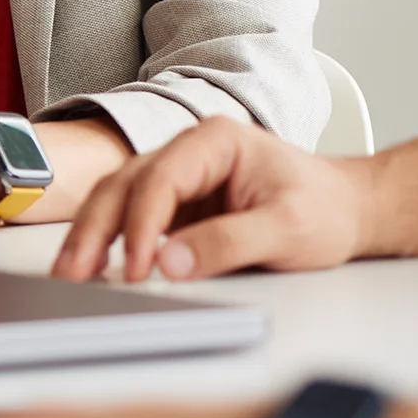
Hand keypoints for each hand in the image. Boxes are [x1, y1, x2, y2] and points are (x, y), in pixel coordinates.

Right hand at [54, 117, 374, 281]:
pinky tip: (94, 271)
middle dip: (96, 230)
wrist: (348, 210)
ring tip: (70, 276)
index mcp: (216, 141)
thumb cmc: (326, 209)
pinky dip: (110, 245)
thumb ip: (229, 244)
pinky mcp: (178, 209)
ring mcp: (180, 181)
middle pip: (125, 185)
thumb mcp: (286, 229)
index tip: (139, 267)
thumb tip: (171, 263)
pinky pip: (133, 222)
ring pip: (118, 200)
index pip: (161, 179)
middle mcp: (190, 153)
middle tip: (73, 273)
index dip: (143, 225)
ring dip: (92, 237)